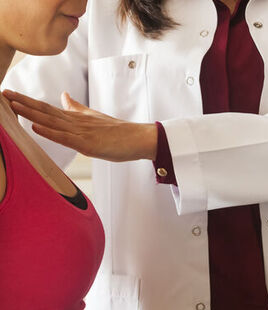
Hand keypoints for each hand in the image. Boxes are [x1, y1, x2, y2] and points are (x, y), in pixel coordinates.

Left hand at [2, 89, 156, 161]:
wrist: (139, 139)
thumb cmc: (120, 133)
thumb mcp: (95, 118)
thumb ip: (77, 109)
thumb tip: (64, 97)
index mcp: (76, 118)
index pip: (47, 108)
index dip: (28, 101)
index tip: (10, 95)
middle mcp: (76, 122)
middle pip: (45, 111)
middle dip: (23, 103)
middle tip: (3, 94)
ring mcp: (82, 132)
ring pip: (52, 121)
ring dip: (31, 113)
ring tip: (12, 106)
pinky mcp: (88, 144)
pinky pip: (65, 137)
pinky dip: (49, 131)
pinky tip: (35, 126)